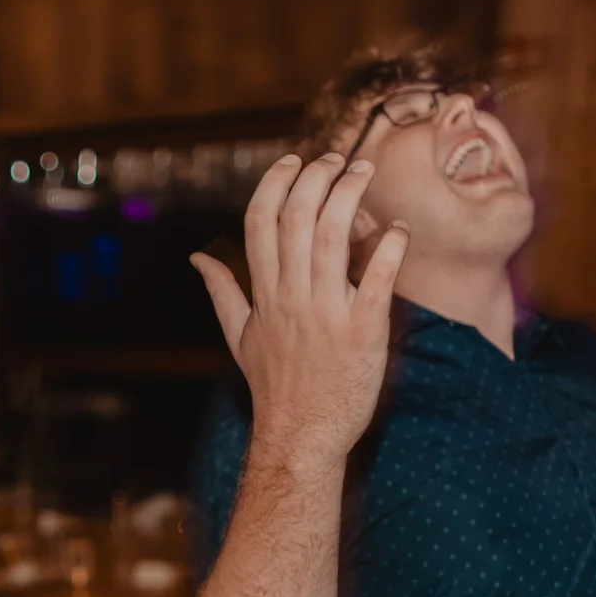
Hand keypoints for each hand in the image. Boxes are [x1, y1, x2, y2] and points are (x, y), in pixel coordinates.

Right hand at [188, 152, 409, 472]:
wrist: (302, 438)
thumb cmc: (275, 388)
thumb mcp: (239, 338)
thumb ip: (222, 291)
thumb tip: (196, 257)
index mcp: (264, 294)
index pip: (260, 222)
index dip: (276, 182)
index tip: (294, 160)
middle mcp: (292, 297)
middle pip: (296, 218)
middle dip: (317, 177)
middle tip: (337, 158)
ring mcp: (327, 313)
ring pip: (333, 236)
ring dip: (350, 196)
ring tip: (364, 173)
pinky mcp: (363, 332)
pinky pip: (377, 279)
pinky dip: (390, 248)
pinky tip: (399, 230)